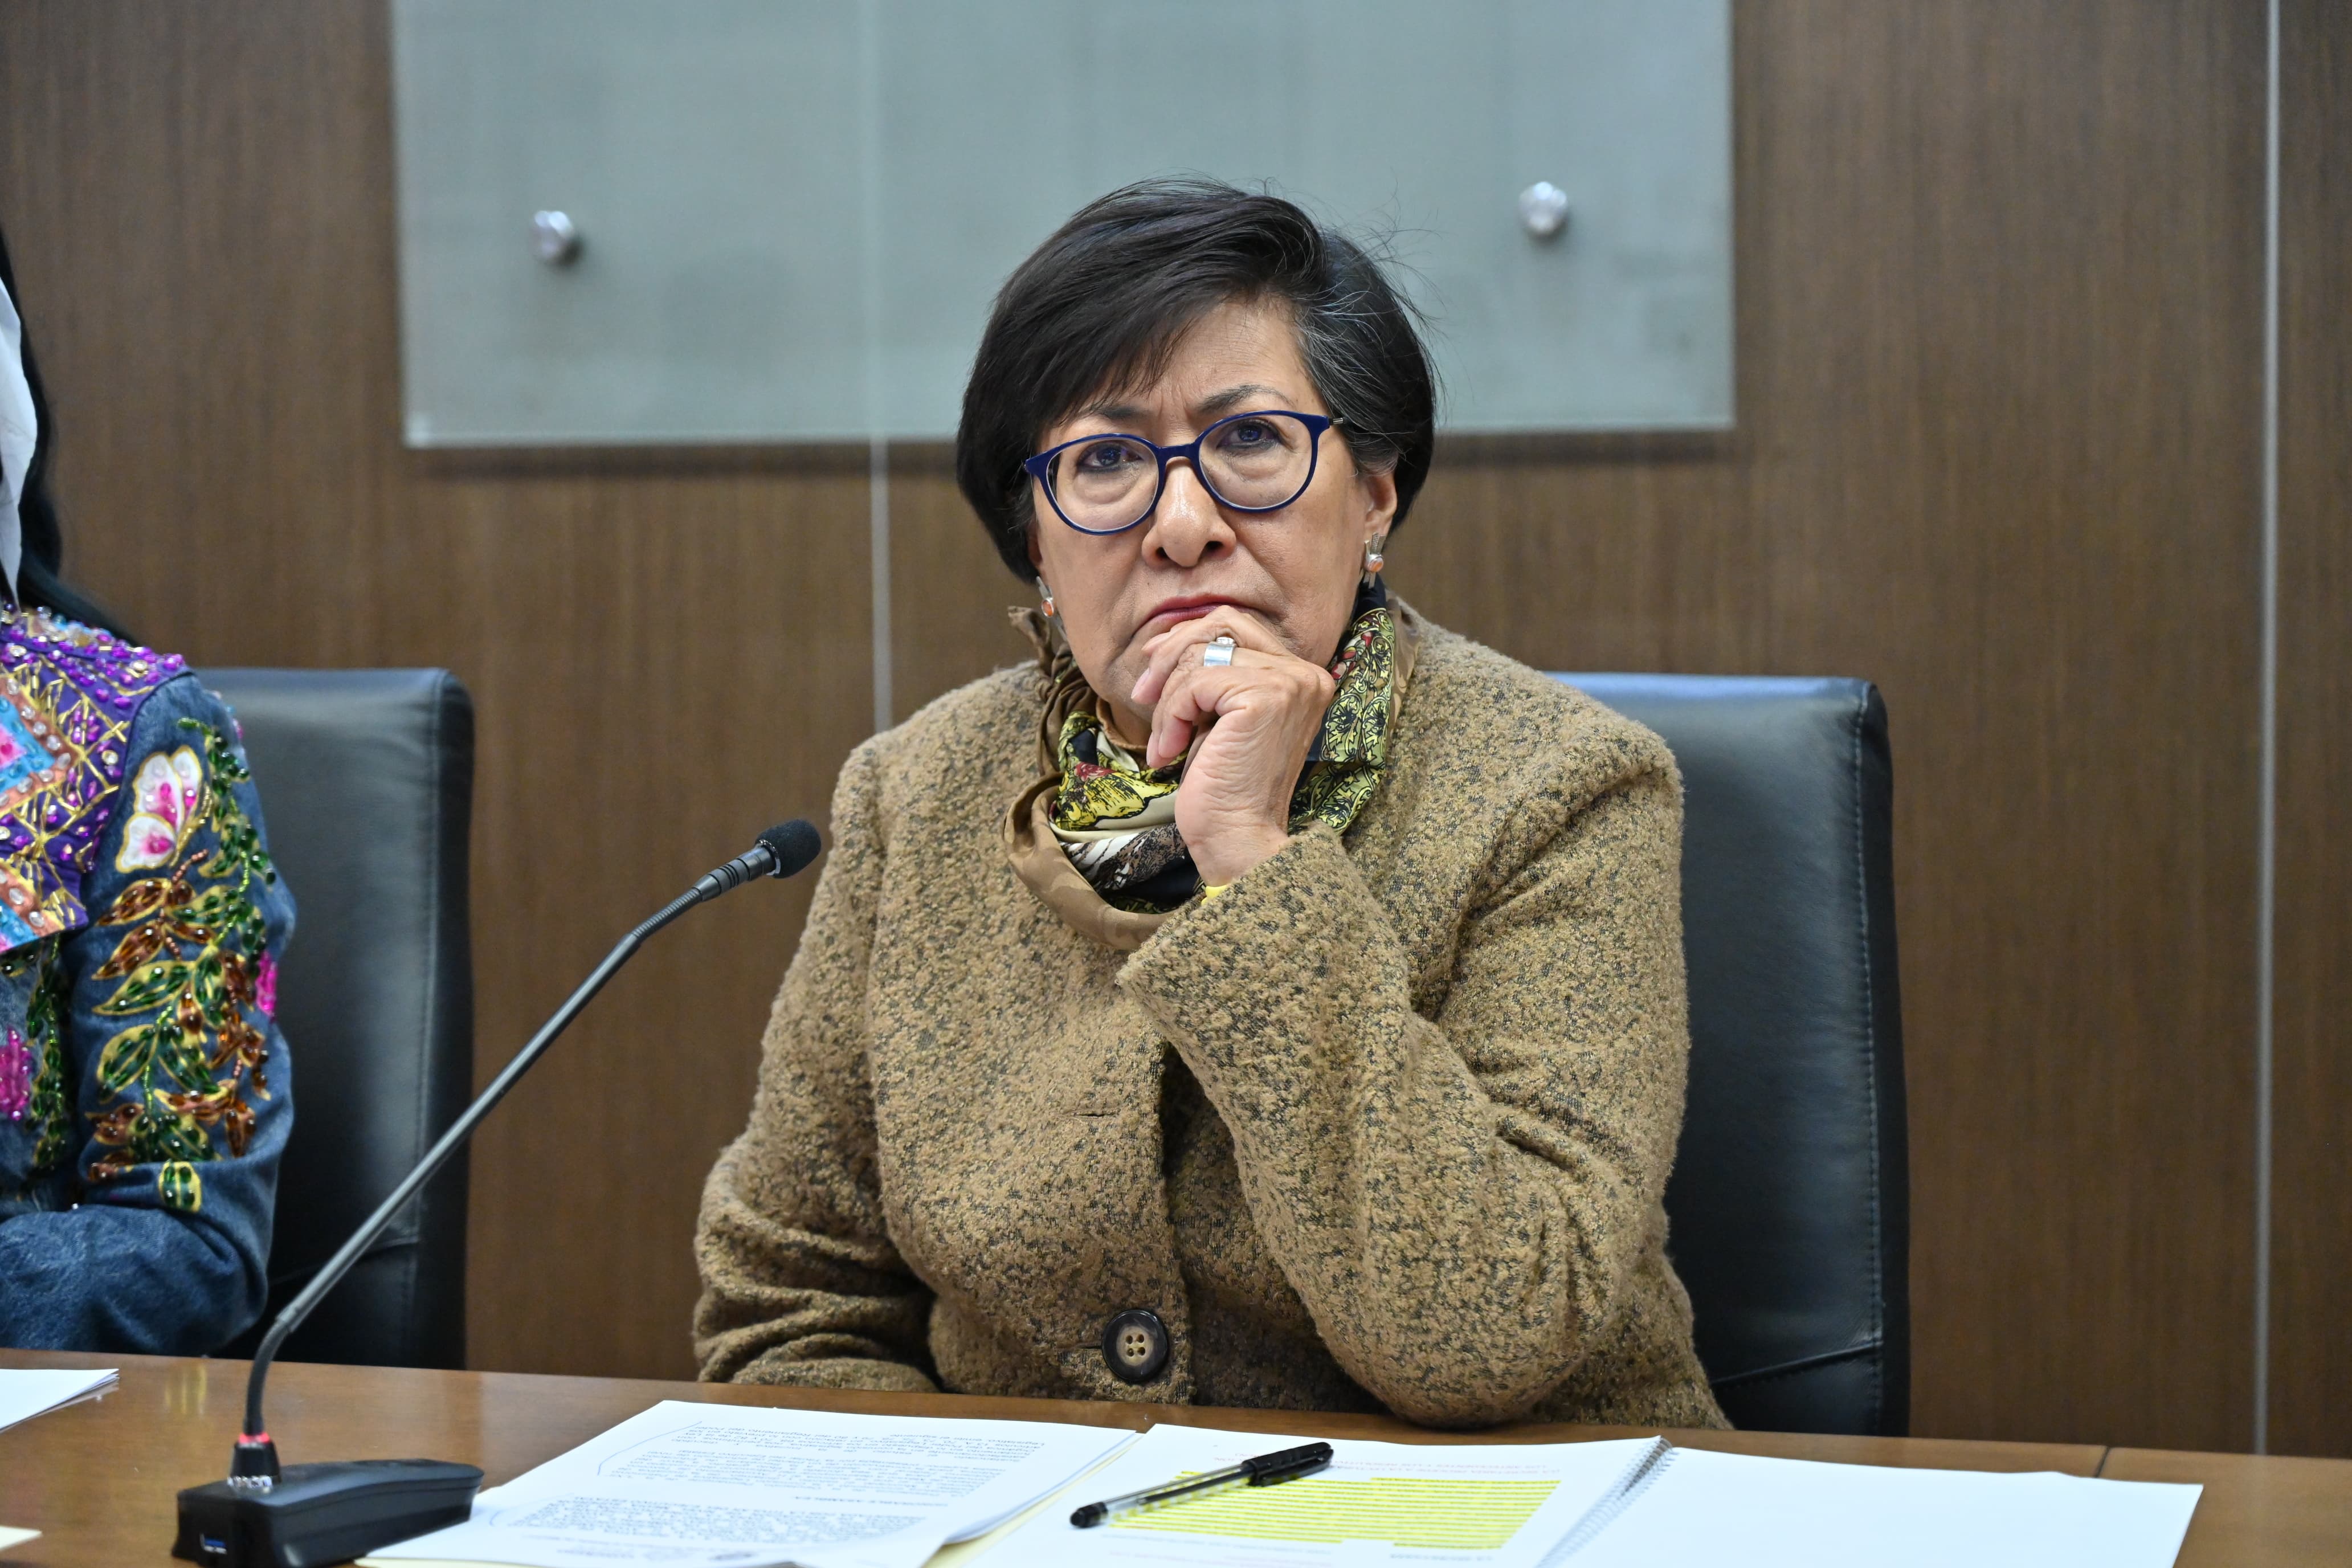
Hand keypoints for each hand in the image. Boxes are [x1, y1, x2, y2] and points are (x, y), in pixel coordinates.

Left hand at [1129, 610, 1335, 886]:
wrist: (1237, 839)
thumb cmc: (1222, 787)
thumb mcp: (1216, 716)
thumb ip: (1210, 674)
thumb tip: (1165, 639)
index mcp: (1301, 676)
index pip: (1237, 625)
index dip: (1187, 637)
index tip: (1151, 663)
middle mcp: (1304, 673)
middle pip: (1221, 624)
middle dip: (1171, 653)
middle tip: (1141, 694)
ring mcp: (1289, 683)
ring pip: (1200, 657)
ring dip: (1168, 701)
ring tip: (1165, 742)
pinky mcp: (1263, 698)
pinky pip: (1195, 684)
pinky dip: (1171, 717)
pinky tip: (1169, 751)